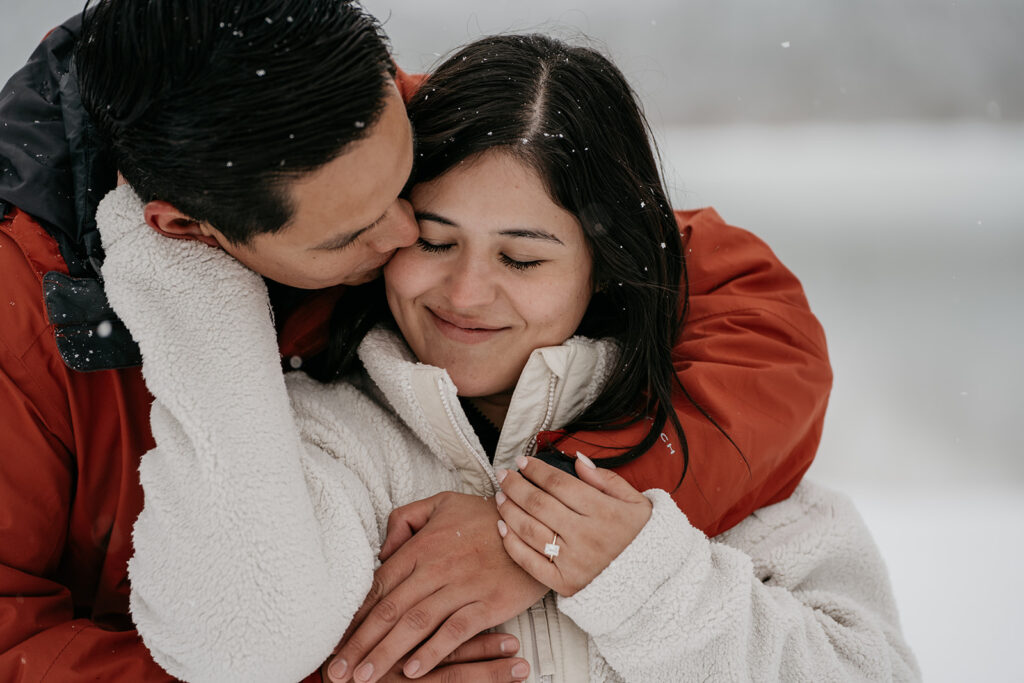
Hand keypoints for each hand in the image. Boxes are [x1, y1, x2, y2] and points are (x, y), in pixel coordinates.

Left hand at [327, 492, 546, 681]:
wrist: (540, 524)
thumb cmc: (488, 518)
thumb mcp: (443, 503)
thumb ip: (405, 520)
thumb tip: (381, 549)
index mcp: (423, 545)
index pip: (380, 583)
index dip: (355, 614)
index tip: (334, 638)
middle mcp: (438, 566)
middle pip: (391, 608)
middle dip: (360, 643)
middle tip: (336, 670)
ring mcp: (463, 586)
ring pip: (417, 623)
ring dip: (387, 653)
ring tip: (364, 677)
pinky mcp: (488, 603)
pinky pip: (455, 631)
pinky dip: (433, 652)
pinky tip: (413, 670)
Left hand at [495, 454, 651, 596]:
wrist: (654, 585)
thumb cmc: (643, 539)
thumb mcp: (636, 503)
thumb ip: (606, 480)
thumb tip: (577, 461)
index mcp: (604, 511)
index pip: (559, 484)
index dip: (537, 470)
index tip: (523, 461)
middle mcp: (585, 535)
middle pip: (538, 503)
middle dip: (516, 485)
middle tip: (503, 474)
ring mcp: (573, 561)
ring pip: (529, 529)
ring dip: (509, 509)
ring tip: (500, 496)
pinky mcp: (564, 583)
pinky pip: (529, 561)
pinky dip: (511, 543)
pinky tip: (502, 526)